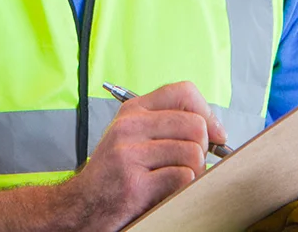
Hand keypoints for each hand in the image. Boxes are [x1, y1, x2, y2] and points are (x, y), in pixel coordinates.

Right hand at [56, 81, 227, 230]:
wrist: (80, 205)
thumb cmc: (114, 172)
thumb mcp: (134, 137)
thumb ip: (169, 125)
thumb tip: (217, 130)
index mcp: (133, 111)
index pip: (184, 92)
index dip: (207, 113)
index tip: (214, 133)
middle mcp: (129, 127)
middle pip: (195, 125)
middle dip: (203, 148)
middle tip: (190, 162)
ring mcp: (129, 154)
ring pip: (193, 153)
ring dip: (194, 171)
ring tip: (174, 178)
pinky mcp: (134, 184)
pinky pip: (183, 177)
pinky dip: (183, 187)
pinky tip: (165, 191)